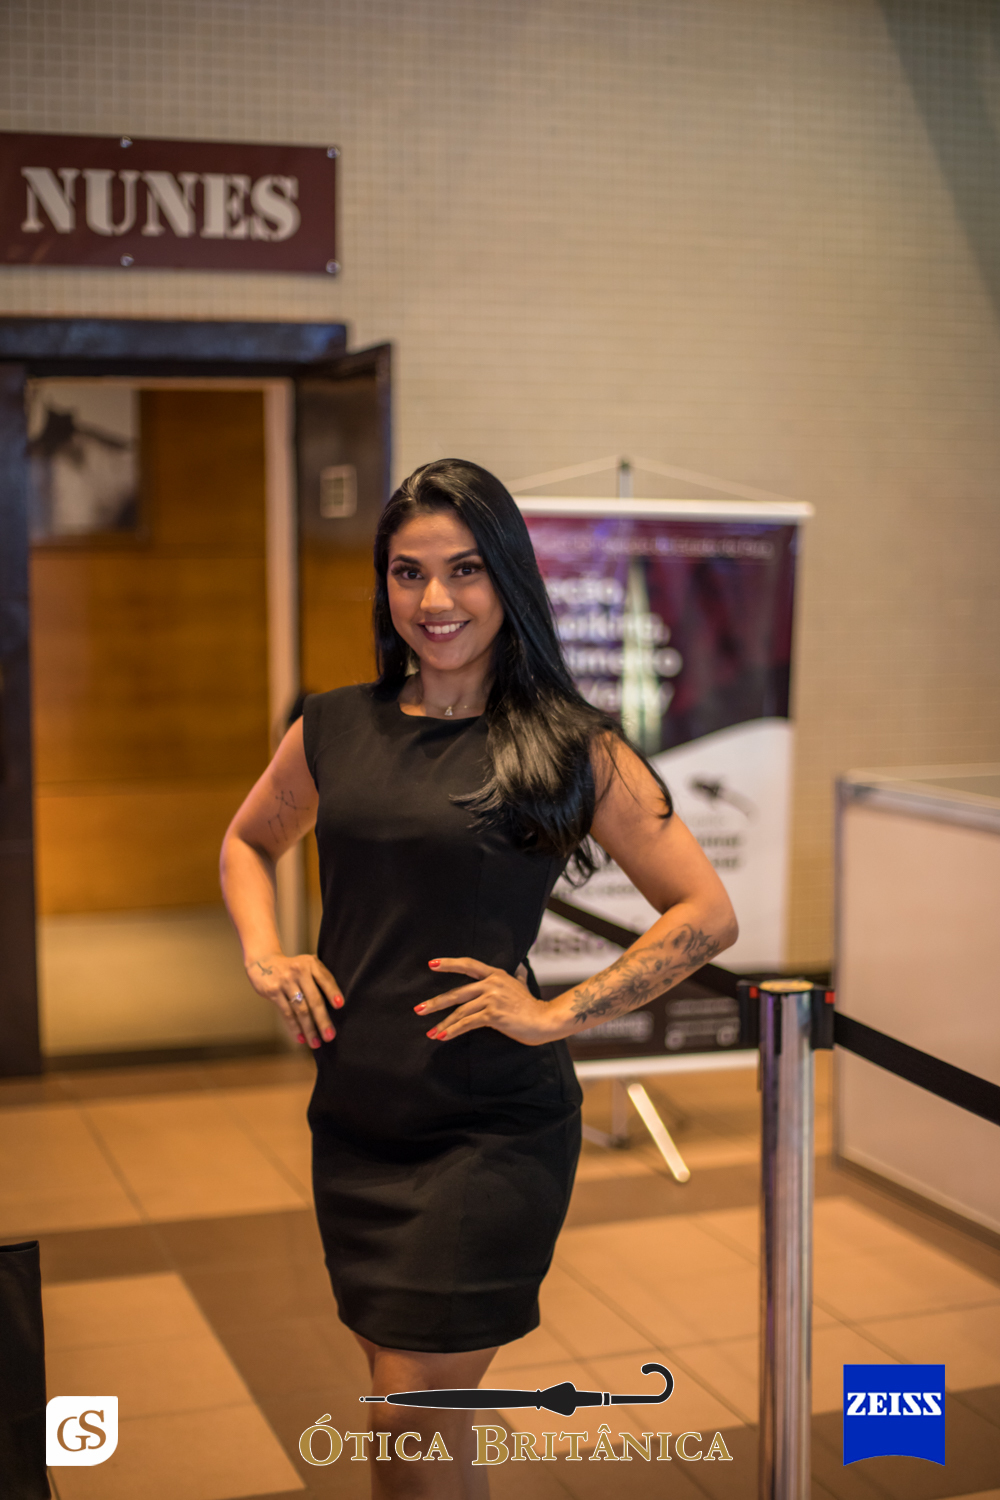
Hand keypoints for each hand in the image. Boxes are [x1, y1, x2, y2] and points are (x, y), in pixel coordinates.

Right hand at [245, 953, 342, 1049]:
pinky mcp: (273, 991)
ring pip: (300, 1010)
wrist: (264, 961)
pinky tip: (301, 1038)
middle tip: (330, 1036)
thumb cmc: (293, 968)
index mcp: (311, 964)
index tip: (340, 1006)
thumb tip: (337, 1003)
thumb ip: (321, 977)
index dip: (333, 992)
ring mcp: (285, 982)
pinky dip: (294, 1027)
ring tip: (316, 1043)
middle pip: (314, 999)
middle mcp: (299, 971)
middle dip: (323, 1020)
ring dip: (309, 1029)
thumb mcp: (307, 965)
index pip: (325, 979)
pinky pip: (286, 1013)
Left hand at [416, 958, 559, 1045]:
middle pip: (456, 993)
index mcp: (496, 974)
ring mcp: (492, 998)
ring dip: (443, 1024)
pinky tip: (443, 1036)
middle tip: (418, 1009)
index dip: (449, 964)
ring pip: (460, 1012)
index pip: (468, 964)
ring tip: (431, 1032)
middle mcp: (492, 983)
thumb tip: (520, 970)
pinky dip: (453, 1031)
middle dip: (435, 1003)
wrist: (545, 1020)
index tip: (431, 964)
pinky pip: (467, 1023)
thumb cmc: (532, 1007)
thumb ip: (516, 978)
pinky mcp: (493, 1015)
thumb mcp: (521, 986)